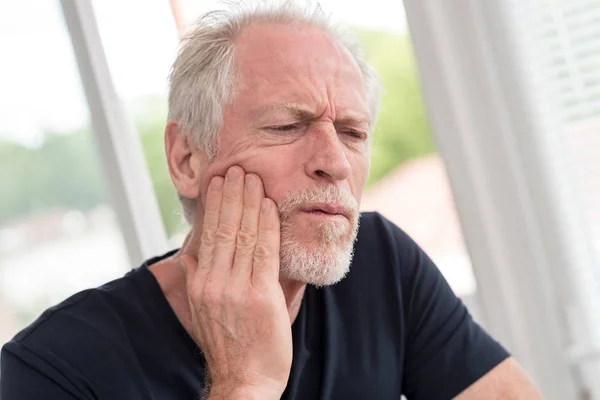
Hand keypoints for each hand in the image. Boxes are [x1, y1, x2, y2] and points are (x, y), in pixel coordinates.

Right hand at [179, 166, 291, 398]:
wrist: (245, 381)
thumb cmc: (229, 344)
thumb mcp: (203, 311)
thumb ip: (198, 279)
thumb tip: (190, 255)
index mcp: (201, 284)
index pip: (207, 235)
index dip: (214, 205)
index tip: (218, 182)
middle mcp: (213, 283)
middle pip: (222, 229)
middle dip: (231, 195)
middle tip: (236, 168)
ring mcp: (236, 289)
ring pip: (242, 235)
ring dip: (249, 202)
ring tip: (252, 178)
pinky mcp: (260, 296)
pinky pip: (263, 252)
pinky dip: (266, 226)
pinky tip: (269, 206)